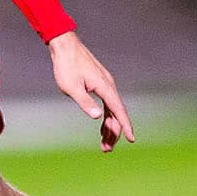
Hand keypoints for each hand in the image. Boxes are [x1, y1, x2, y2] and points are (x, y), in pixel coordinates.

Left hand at [48, 31, 134, 152]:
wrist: (64, 46)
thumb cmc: (66, 66)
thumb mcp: (71, 87)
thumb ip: (85, 102)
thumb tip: (98, 117)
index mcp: (104, 87)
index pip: (118, 110)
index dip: (125, 125)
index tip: (132, 139)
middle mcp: (108, 85)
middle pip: (116, 113)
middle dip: (114, 132)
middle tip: (106, 150)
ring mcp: (104, 84)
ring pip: (112, 109)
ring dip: (109, 127)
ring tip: (104, 144)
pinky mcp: (99, 83)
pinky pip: (107, 104)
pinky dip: (105, 116)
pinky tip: (102, 126)